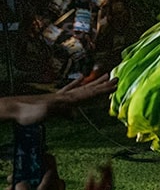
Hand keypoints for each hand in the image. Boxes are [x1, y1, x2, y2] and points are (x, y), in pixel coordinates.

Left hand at [2, 74, 117, 123]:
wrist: (13, 108)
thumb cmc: (27, 113)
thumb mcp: (44, 114)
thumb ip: (59, 112)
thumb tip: (74, 115)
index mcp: (65, 100)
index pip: (88, 95)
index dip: (102, 90)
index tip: (116, 84)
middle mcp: (65, 96)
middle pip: (88, 89)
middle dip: (102, 84)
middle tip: (116, 77)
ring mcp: (60, 96)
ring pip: (81, 88)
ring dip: (94, 82)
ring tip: (105, 75)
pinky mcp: (54, 98)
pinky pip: (69, 89)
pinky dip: (77, 84)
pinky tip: (82, 78)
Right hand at [14, 154, 65, 189]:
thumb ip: (21, 187)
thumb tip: (20, 182)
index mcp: (53, 181)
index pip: (48, 160)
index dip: (35, 157)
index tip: (22, 158)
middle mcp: (56, 184)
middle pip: (38, 171)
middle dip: (22, 175)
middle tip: (10, 180)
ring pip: (35, 182)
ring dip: (21, 186)